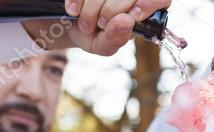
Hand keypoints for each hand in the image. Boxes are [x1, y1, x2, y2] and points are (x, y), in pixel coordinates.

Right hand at [24, 0, 169, 54]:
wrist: (64, 23)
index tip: (132, 16)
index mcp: (142, 11)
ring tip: (85, 22)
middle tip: (100, 25)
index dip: (149, 4)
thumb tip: (126, 21)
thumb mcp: (103, 45)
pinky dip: (77, 0)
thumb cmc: (93, 35)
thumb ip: (116, 38)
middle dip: (112, 11)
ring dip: (93, 7)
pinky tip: (73, 10)